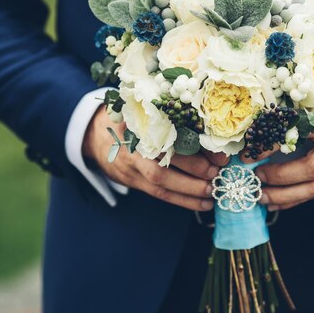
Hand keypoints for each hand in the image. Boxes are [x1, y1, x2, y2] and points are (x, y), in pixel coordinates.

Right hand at [83, 107, 227, 210]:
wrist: (95, 136)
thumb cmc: (132, 119)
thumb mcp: (146, 108)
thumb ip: (172, 113)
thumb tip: (214, 128)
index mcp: (142, 119)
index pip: (172, 129)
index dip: (197, 138)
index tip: (218, 146)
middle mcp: (135, 141)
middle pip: (166, 156)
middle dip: (196, 166)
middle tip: (218, 171)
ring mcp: (132, 163)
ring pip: (162, 179)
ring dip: (191, 188)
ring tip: (213, 191)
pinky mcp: (132, 180)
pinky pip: (160, 193)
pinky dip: (184, 200)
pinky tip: (204, 204)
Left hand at [256, 82, 313, 210]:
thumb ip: (297, 108)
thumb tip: (257, 126)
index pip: (297, 135)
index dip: (269, 147)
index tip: (246, 153)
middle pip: (312, 170)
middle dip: (279, 180)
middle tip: (255, 180)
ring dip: (287, 196)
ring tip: (262, 197)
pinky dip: (299, 198)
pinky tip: (280, 200)